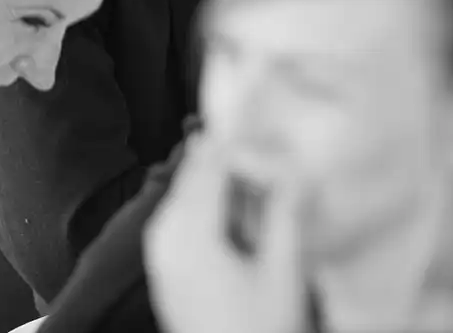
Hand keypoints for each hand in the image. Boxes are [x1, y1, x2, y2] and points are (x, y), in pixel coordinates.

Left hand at [145, 134, 309, 332]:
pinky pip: (181, 218)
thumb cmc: (259, 330)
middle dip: (231, 160)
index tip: (276, 138)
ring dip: (220, 184)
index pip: (213, 164)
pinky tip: (237, 217)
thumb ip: (285, 212)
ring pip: (187, 195)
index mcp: (191, 232)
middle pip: (195, 175)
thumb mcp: (282, 272)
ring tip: (259, 185)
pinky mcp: (164, 270)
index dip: (245, 144)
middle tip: (271, 153)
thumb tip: (292, 167)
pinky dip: (208, 208)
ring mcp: (160, 254)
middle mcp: (165, 236)